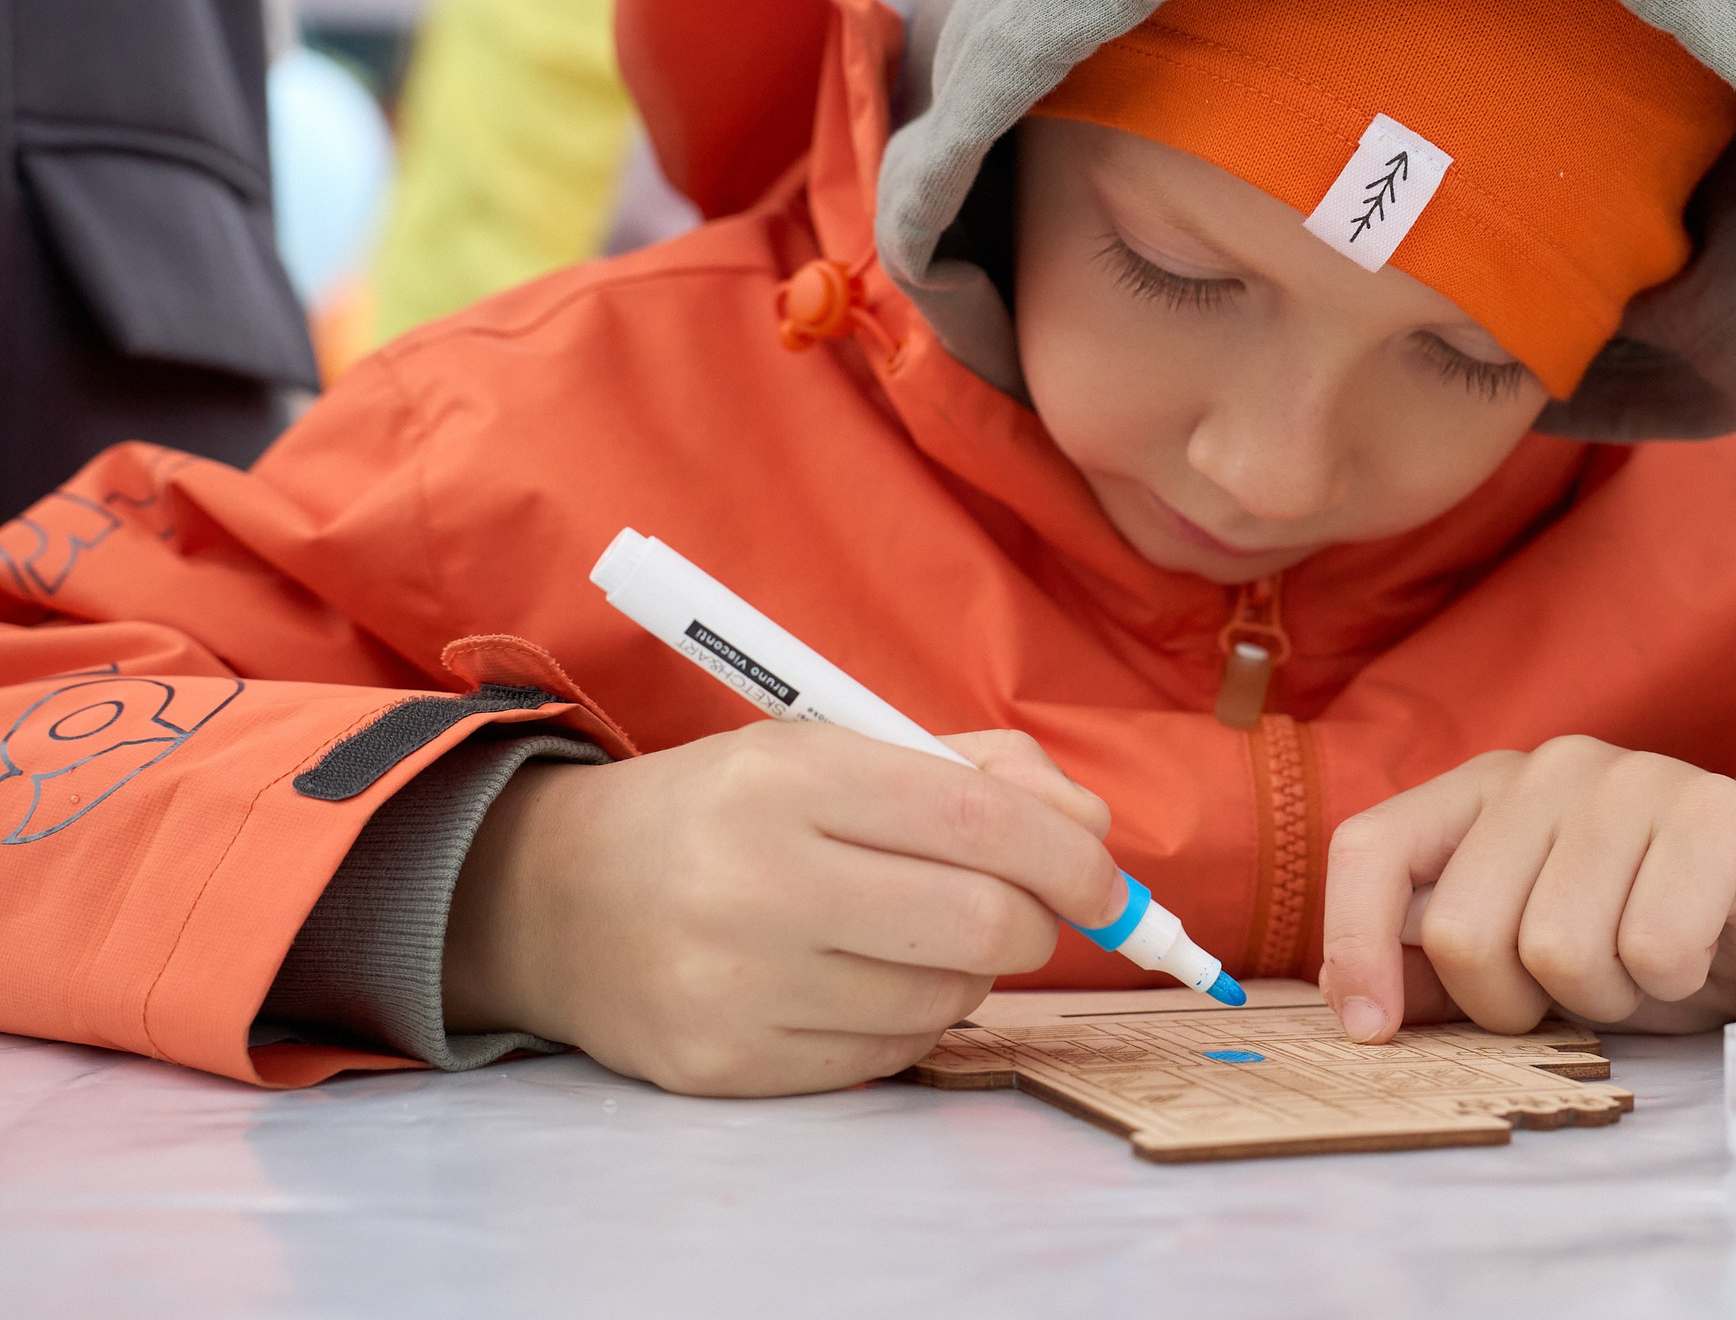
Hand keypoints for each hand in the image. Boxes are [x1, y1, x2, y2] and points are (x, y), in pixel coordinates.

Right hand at [442, 722, 1121, 1095]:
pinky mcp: (726, 1064)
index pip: (983, 823)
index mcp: (791, 775)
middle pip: (983, 924)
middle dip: (1034, 921)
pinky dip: (908, 1020)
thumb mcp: (831, 748)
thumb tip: (1095, 827)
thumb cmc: (723, 810)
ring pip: (946, 1000)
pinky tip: (861, 980)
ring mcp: (737, 983)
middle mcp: (758, 879)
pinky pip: (888, 1057)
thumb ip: (975, 772)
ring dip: (967, 973)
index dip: (1073, 859)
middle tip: (1017, 909)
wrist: (552, 894)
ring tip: (912, 935)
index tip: (1107, 882)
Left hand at [1319, 738, 1735, 1042]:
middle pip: (1464, 930)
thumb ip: (1441, 964)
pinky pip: (1652, 947)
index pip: (1372, 846)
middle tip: (1575, 992)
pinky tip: (1697, 952)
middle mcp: (1549, 768)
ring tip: (1640, 966)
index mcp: (1483, 791)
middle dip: (1514, 1003)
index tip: (1373, 1032)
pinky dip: (1671, 982)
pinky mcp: (1718, 816)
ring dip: (1603, 998)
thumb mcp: (1528, 957)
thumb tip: (1359, 1007)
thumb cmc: (1647, 938)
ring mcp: (1634, 779)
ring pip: (1558, 949)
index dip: (1355, 945)